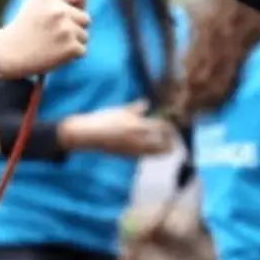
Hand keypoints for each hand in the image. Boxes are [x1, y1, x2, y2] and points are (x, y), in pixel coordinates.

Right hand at [0, 0, 88, 76]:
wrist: (7, 54)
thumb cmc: (21, 31)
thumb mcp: (34, 5)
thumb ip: (56, 0)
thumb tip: (81, 4)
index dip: (79, 5)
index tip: (72, 14)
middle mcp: (59, 10)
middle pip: (85, 18)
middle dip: (75, 28)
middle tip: (57, 35)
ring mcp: (66, 29)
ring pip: (84, 36)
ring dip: (72, 42)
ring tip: (52, 45)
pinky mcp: (70, 47)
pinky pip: (82, 50)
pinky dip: (71, 55)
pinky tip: (54, 54)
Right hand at [58, 100, 176, 156]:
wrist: (88, 135)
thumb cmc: (103, 119)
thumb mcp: (121, 110)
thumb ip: (136, 108)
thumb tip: (147, 103)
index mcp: (138, 126)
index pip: (163, 127)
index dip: (171, 126)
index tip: (172, 124)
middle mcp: (139, 140)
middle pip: (164, 145)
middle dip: (171, 141)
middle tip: (171, 137)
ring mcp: (134, 150)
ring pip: (156, 153)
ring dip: (163, 149)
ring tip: (163, 144)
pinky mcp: (127, 156)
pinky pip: (145, 156)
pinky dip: (150, 152)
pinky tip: (147, 146)